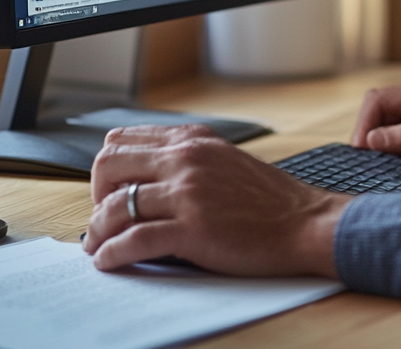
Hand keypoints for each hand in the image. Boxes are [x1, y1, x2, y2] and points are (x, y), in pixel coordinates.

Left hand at [84, 125, 348, 275]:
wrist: (305, 223)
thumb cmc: (269, 199)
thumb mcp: (226, 160)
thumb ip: (188, 158)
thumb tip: (142, 177)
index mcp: (195, 139)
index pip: (123, 138)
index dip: (108, 169)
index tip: (111, 191)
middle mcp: (188, 158)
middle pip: (109, 164)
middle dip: (95, 195)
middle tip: (104, 218)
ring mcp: (189, 193)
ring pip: (115, 207)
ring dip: (97, 232)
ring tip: (99, 247)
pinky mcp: (192, 229)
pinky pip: (132, 241)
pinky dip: (111, 254)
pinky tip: (109, 261)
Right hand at [351, 83, 400, 173]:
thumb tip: (371, 141)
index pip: (377, 100)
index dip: (364, 124)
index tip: (361, 151)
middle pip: (378, 115)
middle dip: (368, 137)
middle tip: (365, 165)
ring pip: (387, 133)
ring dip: (379, 150)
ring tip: (375, 171)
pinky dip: (394, 159)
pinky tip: (393, 173)